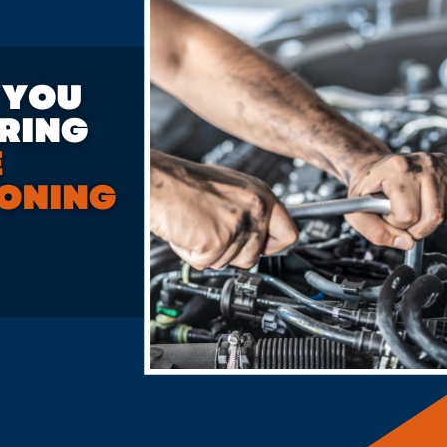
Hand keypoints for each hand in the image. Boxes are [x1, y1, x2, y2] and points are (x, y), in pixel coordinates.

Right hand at [151, 152, 297, 269]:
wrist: (157, 182)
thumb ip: (249, 211)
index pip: (289, 234)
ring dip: (208, 252)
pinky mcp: (217, 242)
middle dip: (231, 252)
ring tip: (196, 226)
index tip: (263, 248)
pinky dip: (191, 254)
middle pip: (255, 257)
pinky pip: (206, 264)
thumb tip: (260, 234)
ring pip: (228, 263)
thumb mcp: (229, 190)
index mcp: (260, 194)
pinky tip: (186, 232)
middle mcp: (254, 208)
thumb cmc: (183, 183)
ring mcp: (237, 226)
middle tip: (212, 231)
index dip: (272, 246)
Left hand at [345, 152, 446, 249]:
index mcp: (397, 169)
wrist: (375, 169)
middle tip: (402, 218)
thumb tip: (407, 243)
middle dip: (415, 228)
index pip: (408, 214)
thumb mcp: (357, 212)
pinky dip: (444, 214)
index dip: (396, 223)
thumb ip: (375, 232)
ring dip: (429, 222)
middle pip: (432, 216)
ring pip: (446, 214)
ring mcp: (441, 165)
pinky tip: (427, 205)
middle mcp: (423, 164)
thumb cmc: (368, 189)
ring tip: (413, 209)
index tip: (388, 214)